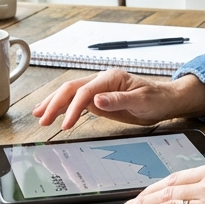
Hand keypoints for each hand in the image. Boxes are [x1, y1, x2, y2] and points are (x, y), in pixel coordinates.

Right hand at [31, 69, 204, 128]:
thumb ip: (118, 100)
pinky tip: (54, 113)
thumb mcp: (141, 101)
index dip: (73, 108)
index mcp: (111, 78)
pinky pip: (77, 101)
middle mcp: (102, 80)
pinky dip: (64, 107)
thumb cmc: (156, 99)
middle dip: (54, 103)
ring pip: (70, 93)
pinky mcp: (99, 98)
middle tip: (42, 119)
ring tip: (39, 114)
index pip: (85, 92)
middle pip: (71, 89)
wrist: (165, 100)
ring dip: (54, 103)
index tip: (66, 125)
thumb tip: (97, 100)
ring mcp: (99, 89)